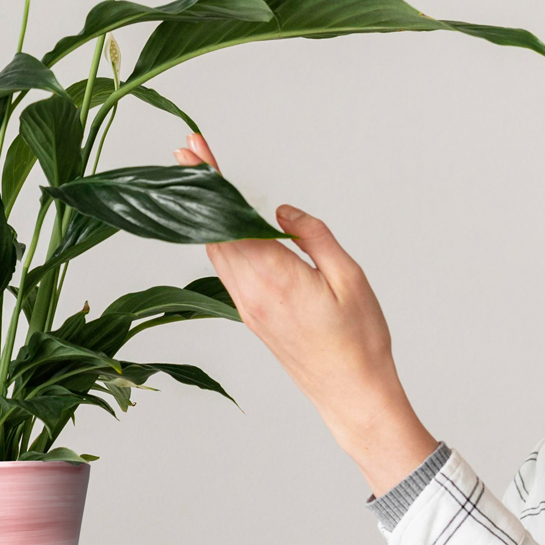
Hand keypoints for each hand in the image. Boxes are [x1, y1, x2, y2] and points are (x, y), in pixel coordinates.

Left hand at [176, 132, 437, 495]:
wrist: (351, 393)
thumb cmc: (359, 339)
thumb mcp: (348, 277)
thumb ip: (312, 237)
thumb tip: (281, 211)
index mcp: (272, 277)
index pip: (229, 218)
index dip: (209, 182)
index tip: (192, 151)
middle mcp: (249, 292)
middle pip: (212, 229)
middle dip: (198, 189)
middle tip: (185, 151)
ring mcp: (246, 306)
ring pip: (216, 250)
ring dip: (205, 213)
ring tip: (198, 179)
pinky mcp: (251, 316)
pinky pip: (227, 269)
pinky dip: (219, 238)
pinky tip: (221, 223)